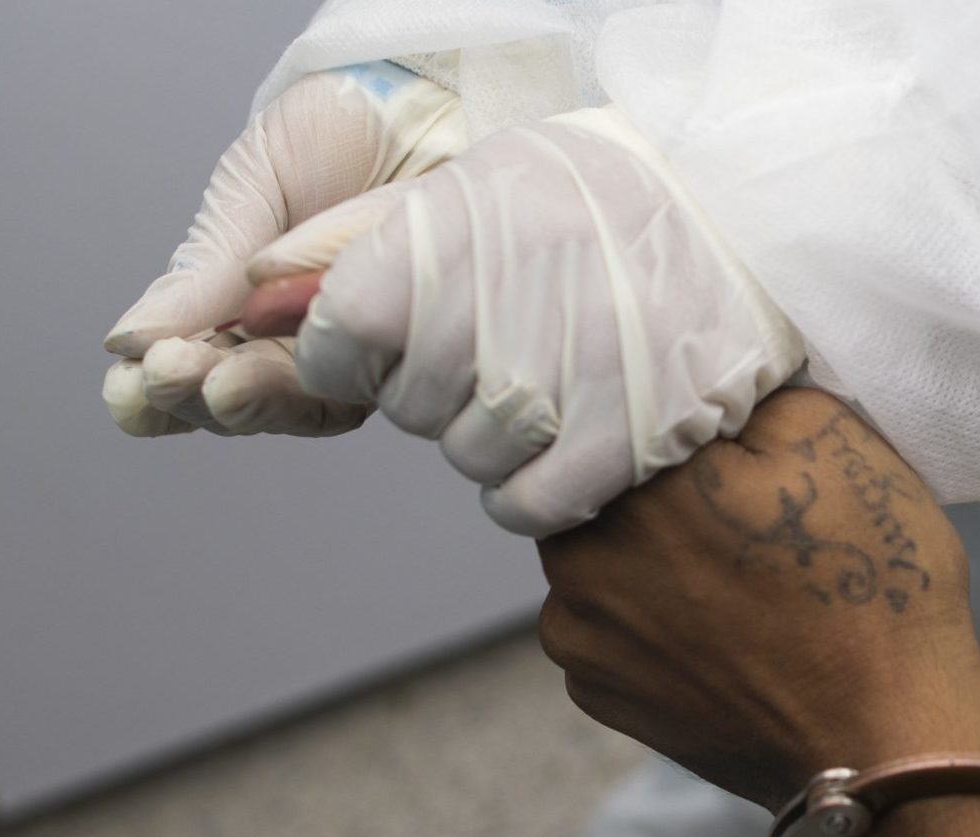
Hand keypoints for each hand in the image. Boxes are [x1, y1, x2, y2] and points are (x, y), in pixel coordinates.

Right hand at [102, 63, 463, 437]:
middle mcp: (300, 340)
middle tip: (167, 372)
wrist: (432, 97)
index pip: (192, 373)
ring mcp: (356, 350)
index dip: (155, 394)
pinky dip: (310, 386)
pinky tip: (270, 374)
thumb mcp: (252, 191)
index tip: (125, 386)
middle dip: (192, 397)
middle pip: (236, 404)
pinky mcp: (410, 351)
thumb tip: (127, 340)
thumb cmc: (343, 135)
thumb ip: (201, 270)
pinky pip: (357, 386)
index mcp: (245, 306)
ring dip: (245, 403)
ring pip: (294, 409)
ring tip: (214, 383)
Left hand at [292, 106, 806, 536]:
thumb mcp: (475, 188)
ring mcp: (567, 377)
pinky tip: (569, 441)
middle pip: (409, 404)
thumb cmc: (593, 206)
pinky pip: (525, 503)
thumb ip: (358, 248)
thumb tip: (237, 310)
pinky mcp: (625, 440)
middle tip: (511, 341)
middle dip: (440, 387)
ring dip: (495, 436)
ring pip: (467, 457)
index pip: (340, 337)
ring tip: (557, 377)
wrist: (742, 222)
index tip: (397, 340)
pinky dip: (535, 488)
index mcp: (454, 229)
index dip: (356, 353)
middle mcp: (505, 300)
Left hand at [537, 389, 979, 805]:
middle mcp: (576, 560)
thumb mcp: (837, 440)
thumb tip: (708, 379)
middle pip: (597, 487)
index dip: (661, 409)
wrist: (889, 747)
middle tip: (736, 506)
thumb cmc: (874, 587)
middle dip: (653, 488)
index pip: (608, 407)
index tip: (710, 428)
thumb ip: (749, 391)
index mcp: (627, 482)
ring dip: (649, 557)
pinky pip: (612, 630)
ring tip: (737, 579)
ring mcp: (580, 640)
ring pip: (601, 561)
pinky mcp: (601, 698)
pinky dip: (654, 623)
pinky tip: (725, 633)